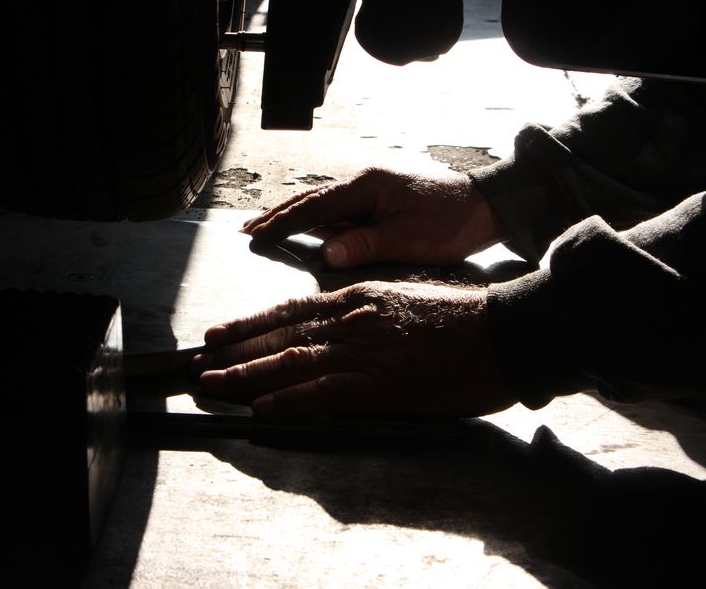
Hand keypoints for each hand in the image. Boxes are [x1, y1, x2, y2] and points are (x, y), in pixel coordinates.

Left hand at [191, 280, 516, 418]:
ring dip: (248, 374)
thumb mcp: (403, 303)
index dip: (251, 324)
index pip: (291, 310)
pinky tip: (263, 408)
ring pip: (292, 361)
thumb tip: (337, 330)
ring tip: (214, 382)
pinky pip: (325, 393)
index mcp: (358, 298)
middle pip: (281, 334)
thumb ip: (366, 314)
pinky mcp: (382, 383)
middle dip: (236, 348)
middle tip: (200, 360)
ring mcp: (365, 350)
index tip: (222, 332)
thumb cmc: (461, 321)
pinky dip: (291, 401)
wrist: (505, 331)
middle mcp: (352, 319)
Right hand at [242, 167, 503, 267]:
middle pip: (311, 202)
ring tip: (267, 231)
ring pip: (324, 208)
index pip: (314, 207)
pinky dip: (318, 224)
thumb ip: (366, 244)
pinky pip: (341, 215)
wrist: (487, 207)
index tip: (257, 235)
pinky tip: (309, 235)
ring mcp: (371, 195)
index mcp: (366, 187)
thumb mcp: (409, 237)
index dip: (283, 222)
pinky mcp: (380, 206)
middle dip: (279, 216)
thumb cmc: (451, 221)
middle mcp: (364, 185)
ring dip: (295, 219)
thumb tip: (326, 253)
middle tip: (248, 231)